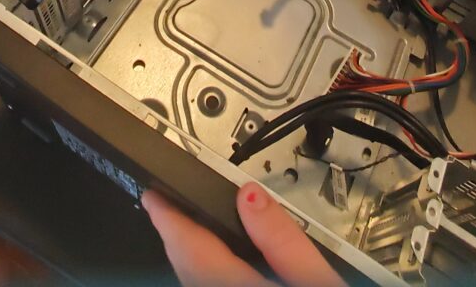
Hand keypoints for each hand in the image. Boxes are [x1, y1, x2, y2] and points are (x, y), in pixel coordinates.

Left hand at [142, 182, 344, 286]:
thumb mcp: (319, 284)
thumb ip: (283, 239)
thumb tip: (251, 198)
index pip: (189, 249)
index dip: (167, 219)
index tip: (155, 197)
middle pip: (186, 272)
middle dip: (179, 241)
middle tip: (174, 210)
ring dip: (193, 266)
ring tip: (202, 241)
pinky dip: (207, 284)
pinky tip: (226, 276)